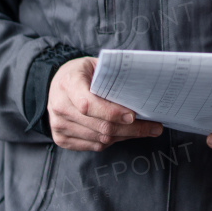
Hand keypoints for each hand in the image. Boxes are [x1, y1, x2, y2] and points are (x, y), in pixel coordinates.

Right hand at [47, 57, 163, 150]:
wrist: (56, 85)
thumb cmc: (81, 73)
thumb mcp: (95, 65)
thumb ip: (112, 76)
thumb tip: (141, 90)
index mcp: (68, 83)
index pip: (88, 104)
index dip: (112, 112)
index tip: (133, 115)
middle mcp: (60, 106)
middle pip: (100, 126)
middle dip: (131, 129)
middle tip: (154, 127)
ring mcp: (59, 125)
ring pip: (100, 139)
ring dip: (126, 136)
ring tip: (146, 130)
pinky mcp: (61, 139)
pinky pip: (94, 146)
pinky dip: (114, 141)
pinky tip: (126, 133)